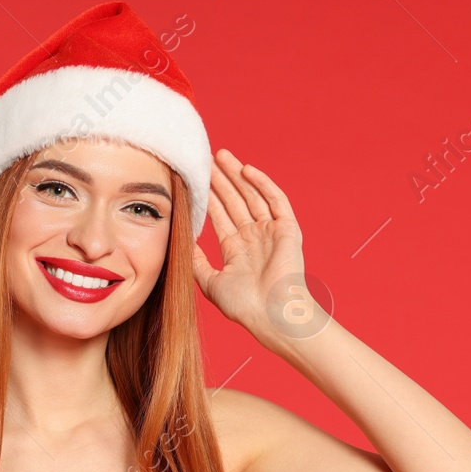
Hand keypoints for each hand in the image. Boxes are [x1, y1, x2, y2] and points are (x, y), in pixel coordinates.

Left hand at [191, 148, 321, 346]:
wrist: (272, 314)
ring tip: (221, 156)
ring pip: (252, 196)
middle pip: (235, 202)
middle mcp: (255, 238)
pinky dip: (262, 184)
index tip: (194, 180)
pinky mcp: (288, 229)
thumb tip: (182, 242)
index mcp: (237, 250)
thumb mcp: (211, 282)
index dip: (208, 198)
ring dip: (237, 176)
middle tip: (205, 160)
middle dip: (220, 181)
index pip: (220, 217)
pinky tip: (246, 170)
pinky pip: (275, 200)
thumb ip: (196, 262)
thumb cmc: (244, 306)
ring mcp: (272, 232)